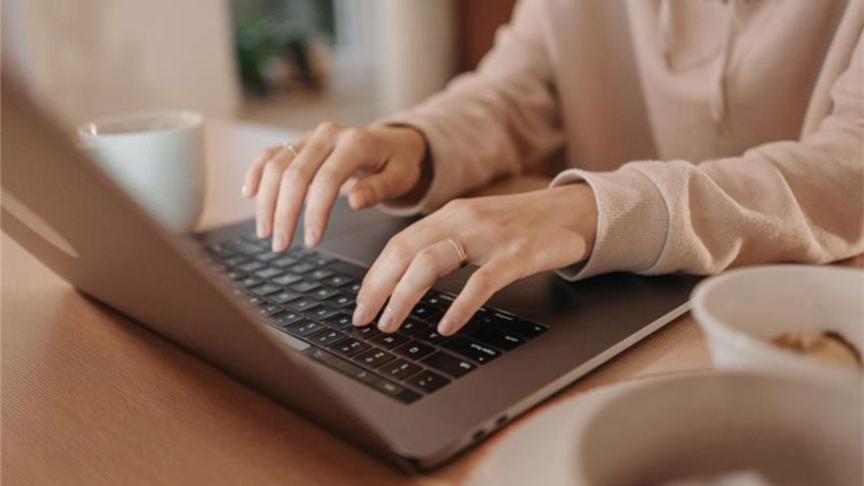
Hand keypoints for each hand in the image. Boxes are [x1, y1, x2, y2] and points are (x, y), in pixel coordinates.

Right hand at [242, 122, 427, 250]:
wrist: (392, 143)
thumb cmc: (397, 164)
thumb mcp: (400, 177)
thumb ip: (379, 188)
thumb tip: (355, 201)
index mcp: (355, 142)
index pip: (327, 180)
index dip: (315, 212)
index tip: (311, 241)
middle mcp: (327, 135)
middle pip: (295, 173)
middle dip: (284, 213)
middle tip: (280, 244)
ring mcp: (309, 137)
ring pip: (276, 165)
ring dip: (266, 200)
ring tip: (265, 232)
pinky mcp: (298, 143)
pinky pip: (270, 154)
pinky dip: (256, 173)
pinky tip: (249, 194)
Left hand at [352, 184, 597, 335]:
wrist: (574, 212)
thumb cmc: (522, 226)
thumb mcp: (476, 226)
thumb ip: (445, 244)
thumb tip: (405, 280)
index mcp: (450, 214)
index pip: (398, 244)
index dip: (374, 275)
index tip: (361, 302)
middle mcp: (464, 220)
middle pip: (405, 252)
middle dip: (377, 288)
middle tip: (363, 319)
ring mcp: (490, 236)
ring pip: (431, 262)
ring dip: (404, 297)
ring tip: (391, 324)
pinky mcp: (517, 254)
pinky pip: (481, 282)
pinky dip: (459, 306)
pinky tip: (446, 326)